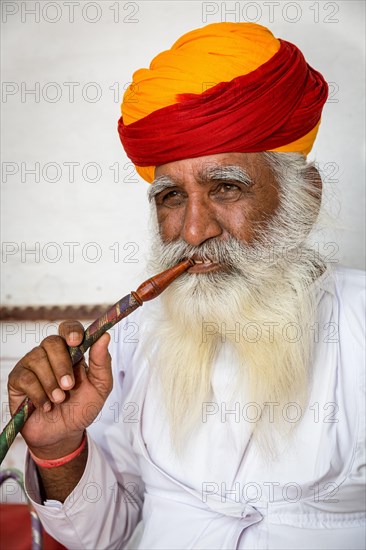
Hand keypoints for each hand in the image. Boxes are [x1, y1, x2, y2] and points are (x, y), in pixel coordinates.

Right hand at [7, 320, 111, 458]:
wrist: (64, 435)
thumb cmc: (81, 408)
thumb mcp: (100, 387)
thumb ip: (103, 362)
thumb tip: (104, 336)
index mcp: (72, 352)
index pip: (68, 329)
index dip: (71, 331)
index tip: (76, 341)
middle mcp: (50, 355)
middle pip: (52, 342)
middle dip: (62, 365)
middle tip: (69, 386)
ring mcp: (32, 365)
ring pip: (37, 359)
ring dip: (51, 383)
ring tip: (59, 400)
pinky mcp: (18, 380)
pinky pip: (26, 378)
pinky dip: (39, 394)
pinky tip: (46, 406)